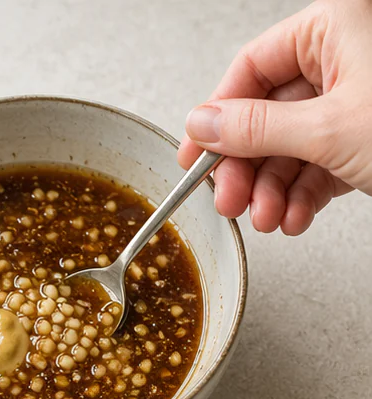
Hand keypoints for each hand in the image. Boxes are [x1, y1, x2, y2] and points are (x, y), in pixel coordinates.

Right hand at [177, 0, 371, 234]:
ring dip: (273, 191)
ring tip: (269, 220)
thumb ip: (256, 128)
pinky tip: (296, 217)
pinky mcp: (369, 137)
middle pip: (269, 113)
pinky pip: (321, 163)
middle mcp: (348, 57)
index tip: (195, 158)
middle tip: (231, 202)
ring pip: (292, 145)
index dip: (218, 117)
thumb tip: (203, 124)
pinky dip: (304, 195)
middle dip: (249, 167)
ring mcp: (359, 98)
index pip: (252, 68)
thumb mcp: (327, 129)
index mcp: (335, 27)